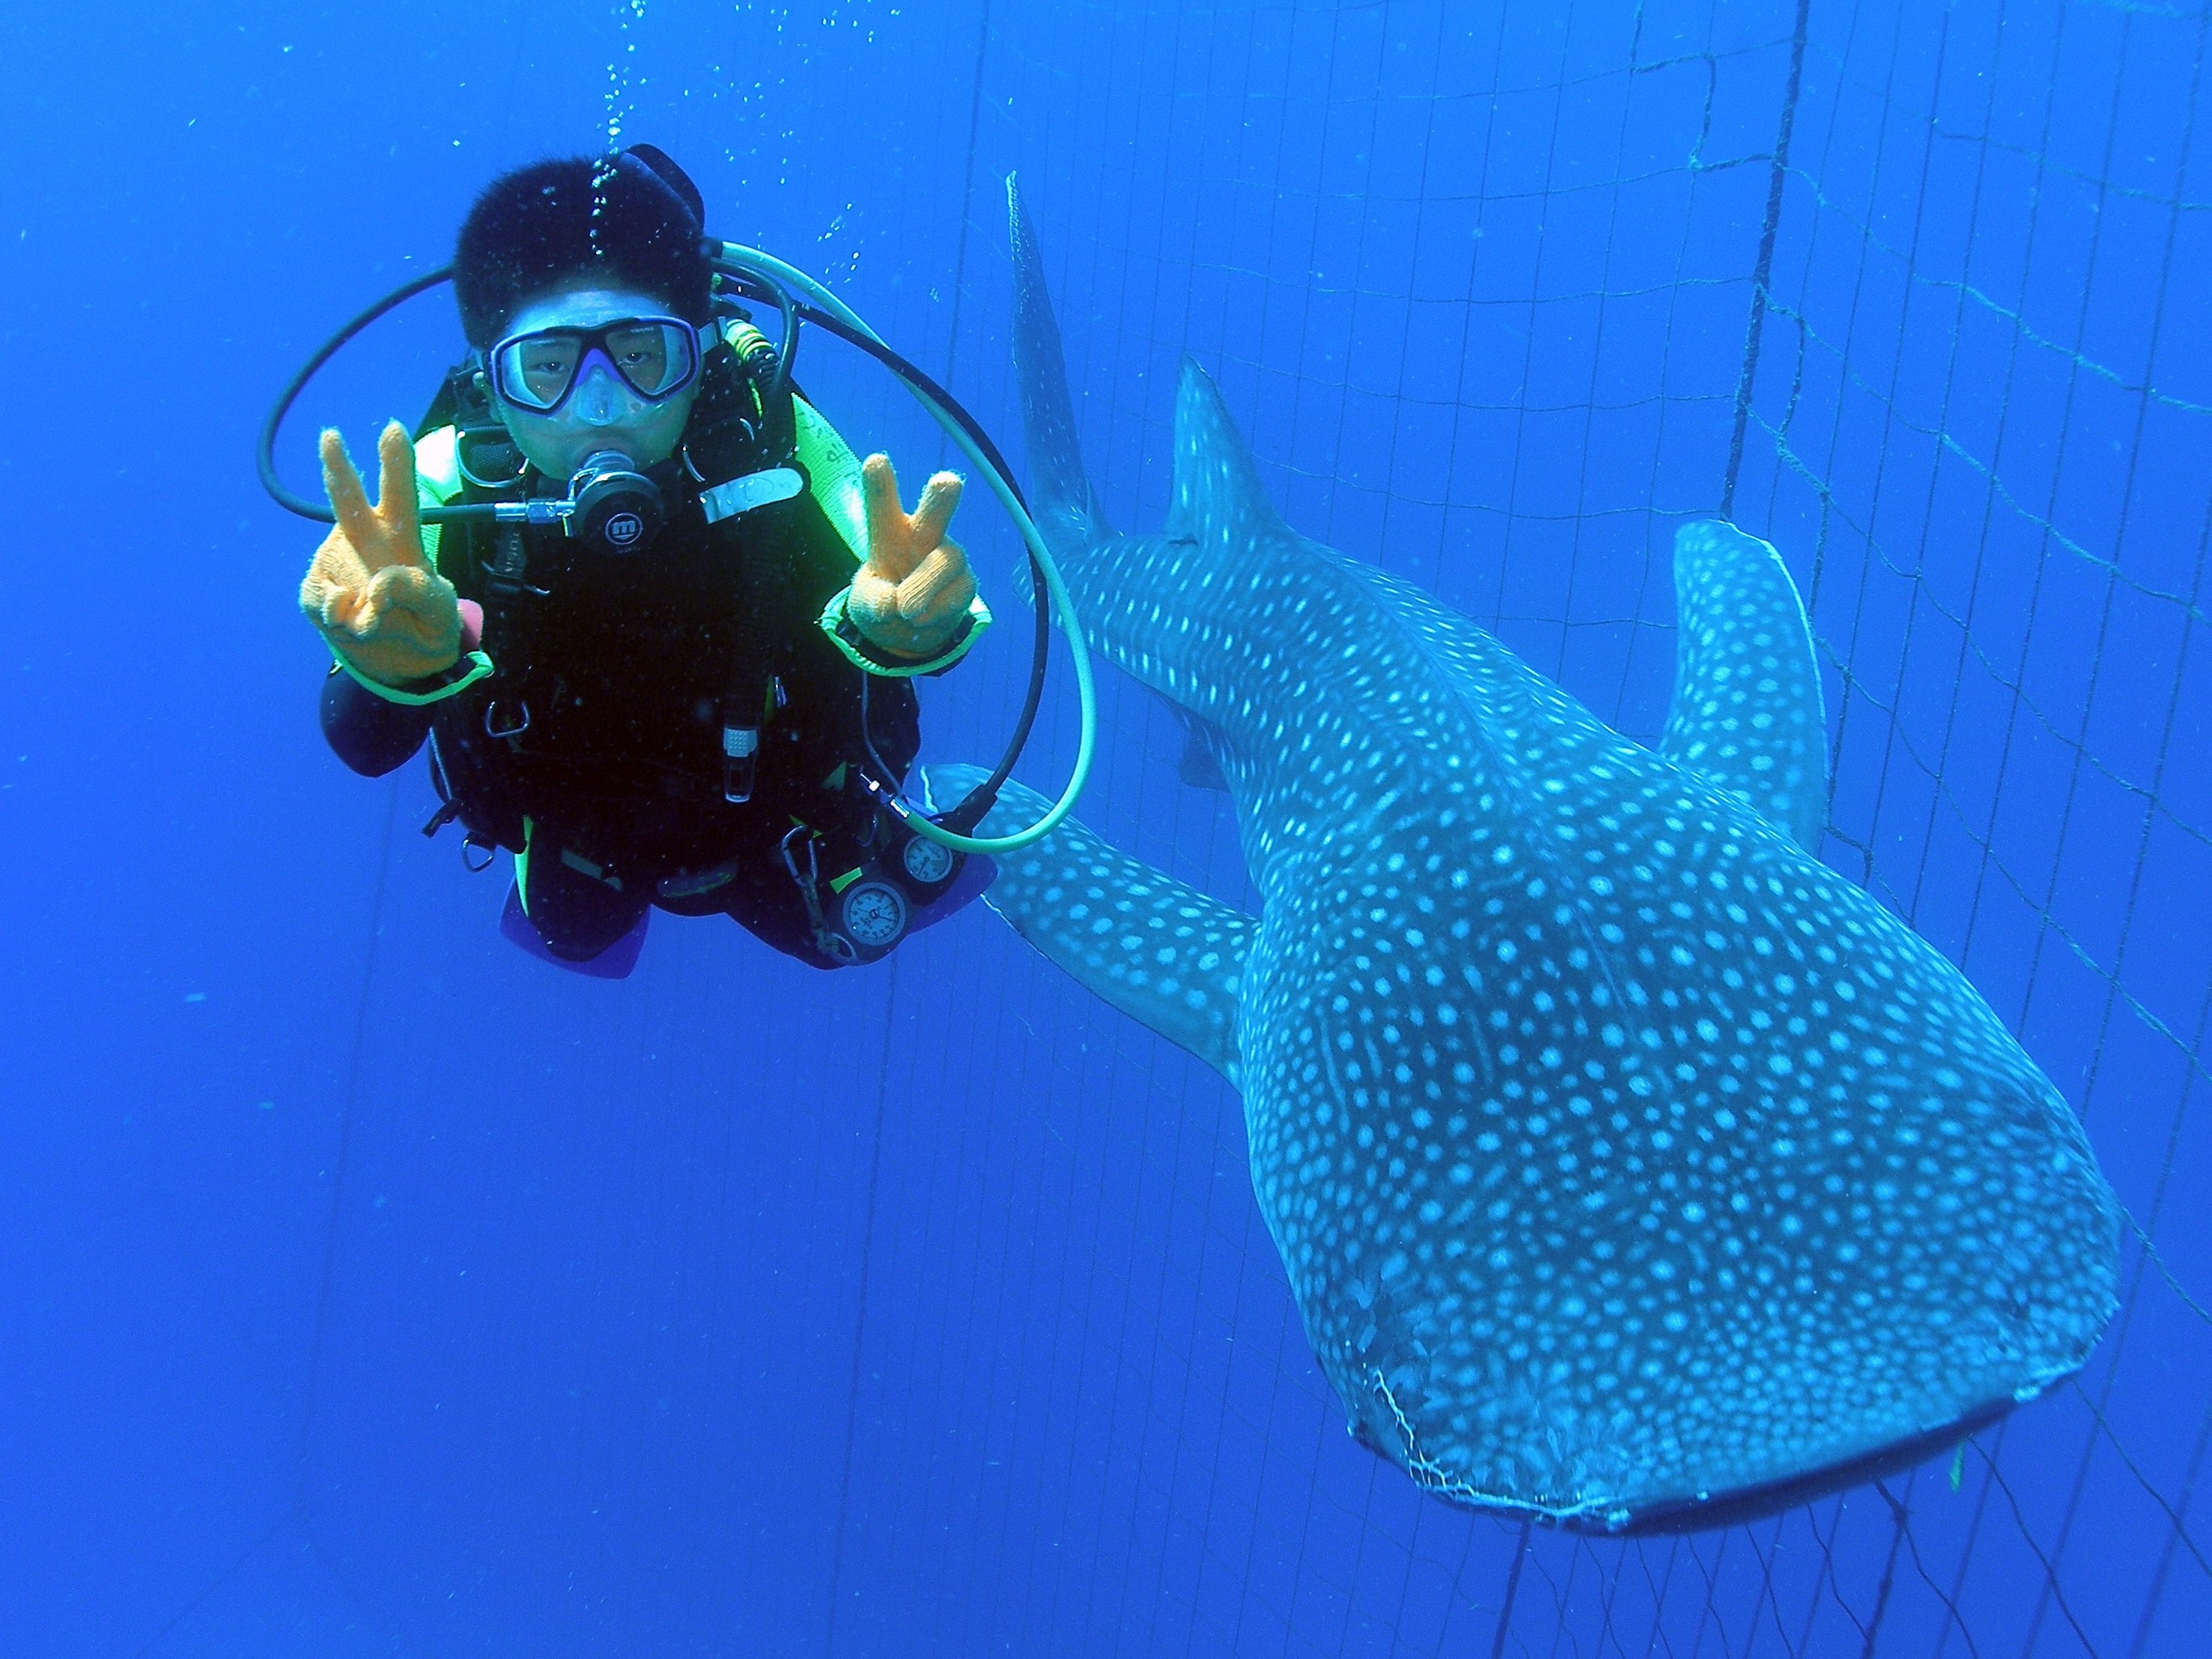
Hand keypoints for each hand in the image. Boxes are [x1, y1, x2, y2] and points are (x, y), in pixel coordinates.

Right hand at [299, 422, 461, 685]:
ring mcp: (336, 563)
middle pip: (350, 502)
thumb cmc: (426, 620)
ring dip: (349, 602)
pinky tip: (352, 623)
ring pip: (334, 571)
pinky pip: (321, 603)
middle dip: (339, 469)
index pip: (402, 495)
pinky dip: (339, 619)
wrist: (401, 658)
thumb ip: (418, 593)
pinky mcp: (316, 592)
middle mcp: (365, 541)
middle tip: (331, 435)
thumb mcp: (440, 610)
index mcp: (402, 537)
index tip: (393, 429)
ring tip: (376, 622)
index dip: (398, 462)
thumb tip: (375, 587)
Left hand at [847, 453, 977, 660]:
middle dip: (941, 498)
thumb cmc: (882, 603)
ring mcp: (948, 557)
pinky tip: (920, 620)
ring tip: (905, 612)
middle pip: (934, 514)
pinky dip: (936, 611)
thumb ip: (874, 603)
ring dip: (924, 587)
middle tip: (947, 482)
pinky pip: (956, 595)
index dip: (879, 486)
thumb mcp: (865, 606)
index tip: (875, 460)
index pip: (883, 507)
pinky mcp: (966, 583)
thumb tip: (896, 606)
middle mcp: (922, 536)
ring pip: (945, 562)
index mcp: (889, 532)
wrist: (908, 631)